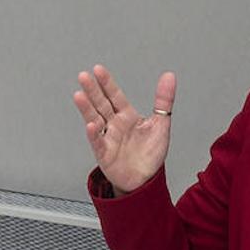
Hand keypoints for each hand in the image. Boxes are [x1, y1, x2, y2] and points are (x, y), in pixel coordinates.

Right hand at [73, 65, 175, 194]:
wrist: (146, 179)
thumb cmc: (150, 153)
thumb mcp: (161, 123)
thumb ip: (163, 100)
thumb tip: (169, 76)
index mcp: (127, 116)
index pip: (115, 96)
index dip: (107, 83)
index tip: (98, 69)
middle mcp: (114, 125)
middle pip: (101, 104)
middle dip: (92, 91)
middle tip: (83, 76)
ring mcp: (108, 138)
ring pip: (95, 120)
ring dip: (86, 108)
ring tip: (79, 95)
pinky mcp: (105, 154)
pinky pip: (98, 143)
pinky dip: (94, 135)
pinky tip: (91, 125)